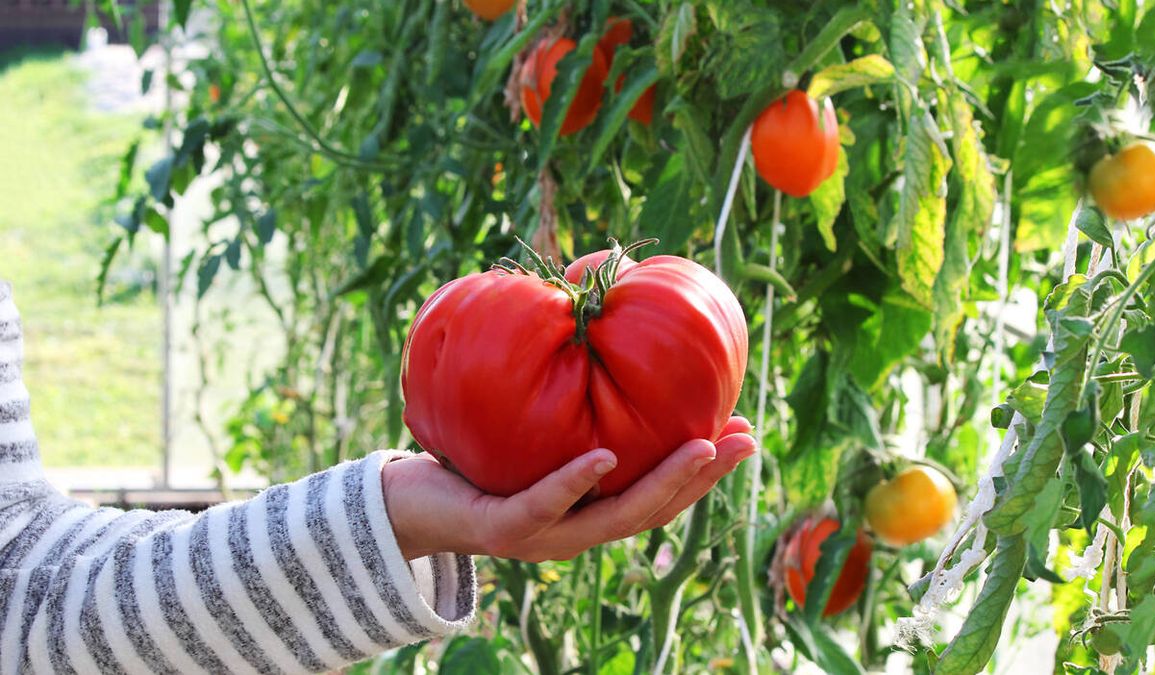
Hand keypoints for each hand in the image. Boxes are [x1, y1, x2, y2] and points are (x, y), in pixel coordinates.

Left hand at [382, 417, 755, 561]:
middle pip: (652, 509)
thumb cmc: (473, 459)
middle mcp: (574, 531)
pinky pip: (543, 504)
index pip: (659, 494)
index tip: (744, 430)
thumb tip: (599, 322)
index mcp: (588, 509)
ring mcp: (541, 536)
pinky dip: (575, 482)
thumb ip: (571, 399)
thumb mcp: (532, 429)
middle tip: (745, 438)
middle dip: (703, 476)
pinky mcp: (501, 529)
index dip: (704, 469)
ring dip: (663, 483)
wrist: (406, 502)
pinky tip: (605, 457)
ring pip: (613, 516)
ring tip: (701, 447)